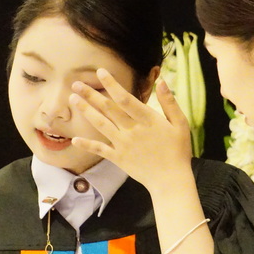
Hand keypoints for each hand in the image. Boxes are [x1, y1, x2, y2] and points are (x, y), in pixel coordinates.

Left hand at [70, 70, 191, 192]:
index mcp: (147, 120)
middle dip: (91, 95)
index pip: (125, 98)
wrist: (170, 181)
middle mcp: (132, 130)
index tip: (100, 72)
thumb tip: (162, 82)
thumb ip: (170, 103)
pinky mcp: (118, 158)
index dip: (112, 84)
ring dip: (86, 111)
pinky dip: (87, 145)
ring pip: (101, 124)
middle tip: (76, 84)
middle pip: (108, 109)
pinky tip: (74, 139)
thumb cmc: (178, 151)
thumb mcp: (181, 124)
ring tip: (73, 100)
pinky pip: (100, 149)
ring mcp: (123, 144)